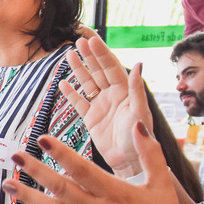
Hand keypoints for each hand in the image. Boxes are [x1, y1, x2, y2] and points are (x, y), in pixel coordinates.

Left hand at [2, 125, 193, 203]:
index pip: (82, 169)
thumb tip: (138, 124)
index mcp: (115, 193)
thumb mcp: (161, 184)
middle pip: (60, 188)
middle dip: (35, 171)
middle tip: (16, 156)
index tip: (43, 138)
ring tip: (6, 183)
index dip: (61, 153)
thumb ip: (149, 153)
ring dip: (27, 196)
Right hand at [60, 37, 149, 175]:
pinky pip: (79, 102)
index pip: (111, 67)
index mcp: (125, 91)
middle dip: (89, 56)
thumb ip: (136, 89)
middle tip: (78, 42)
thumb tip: (139, 65)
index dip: (101, 53)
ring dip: (79, 70)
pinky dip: (71, 93)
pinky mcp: (91, 119)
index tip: (91, 40)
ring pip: (88, 83)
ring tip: (69, 55)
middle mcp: (113, 95)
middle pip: (98, 71)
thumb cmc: (139, 138)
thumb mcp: (140, 112)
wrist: (130, 162)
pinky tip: (63, 83)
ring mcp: (101, 106)